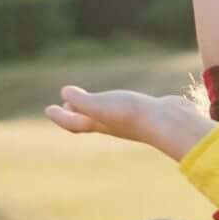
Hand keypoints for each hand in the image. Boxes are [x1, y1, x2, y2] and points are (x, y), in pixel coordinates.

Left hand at [45, 85, 217, 160]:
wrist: (169, 122)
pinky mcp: (145, 113)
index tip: (49, 109)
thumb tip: (65, 95)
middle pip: (88, 120)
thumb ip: (81, 101)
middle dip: (76, 113)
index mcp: (99, 124)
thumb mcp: (100, 105)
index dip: (60, 116)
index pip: (73, 122)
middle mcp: (112, 124)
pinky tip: (122, 98)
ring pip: (106, 115)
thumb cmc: (132, 115)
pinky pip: (124, 108)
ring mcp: (129, 120)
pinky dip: (115, 102)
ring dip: (95, 108)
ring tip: (91, 99)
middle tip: (67, 103)